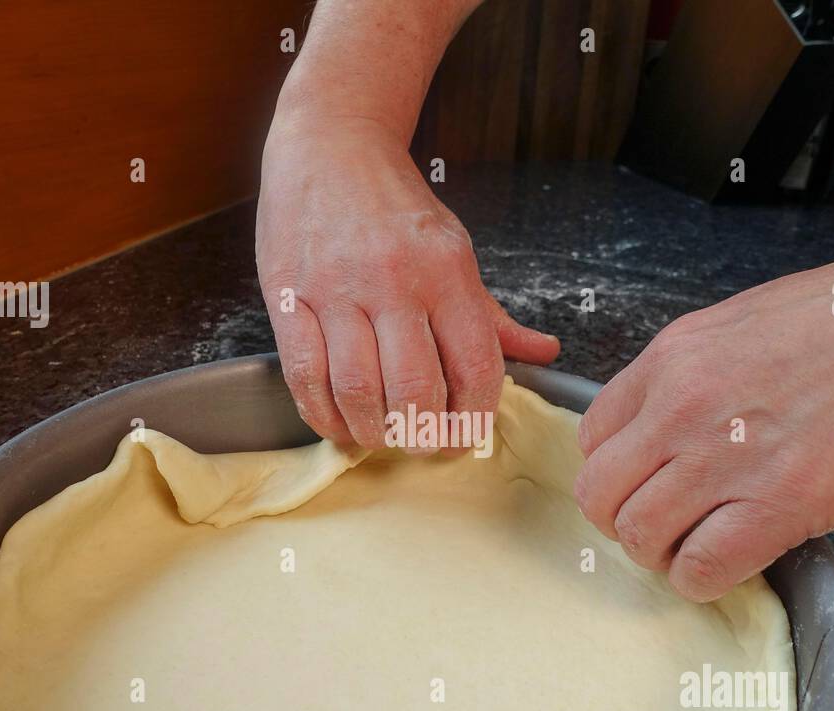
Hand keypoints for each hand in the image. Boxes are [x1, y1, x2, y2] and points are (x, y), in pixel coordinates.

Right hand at [256, 116, 557, 447]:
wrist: (330, 143)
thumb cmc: (395, 205)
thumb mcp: (455, 249)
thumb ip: (492, 313)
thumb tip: (544, 352)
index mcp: (446, 271)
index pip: (475, 366)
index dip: (474, 418)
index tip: (465, 437)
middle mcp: (394, 281)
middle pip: (414, 390)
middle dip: (422, 435)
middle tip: (421, 444)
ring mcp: (337, 290)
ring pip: (357, 391)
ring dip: (372, 432)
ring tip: (380, 437)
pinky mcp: (289, 296)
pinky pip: (306, 376)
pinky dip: (323, 415)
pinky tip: (338, 422)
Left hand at [574, 242, 833, 602]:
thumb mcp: (753, 320)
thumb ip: (700, 369)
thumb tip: (673, 415)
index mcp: (673, 356)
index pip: (593, 436)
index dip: (618, 472)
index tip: (650, 484)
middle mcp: (682, 406)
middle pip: (600, 495)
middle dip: (627, 521)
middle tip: (671, 526)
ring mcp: (725, 457)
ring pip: (641, 538)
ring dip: (666, 555)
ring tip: (707, 546)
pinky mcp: (779, 506)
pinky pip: (701, 568)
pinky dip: (706, 580)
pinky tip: (737, 563)